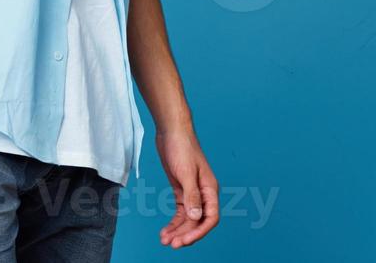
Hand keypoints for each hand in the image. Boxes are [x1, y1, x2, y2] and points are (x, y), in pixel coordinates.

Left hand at [156, 129, 219, 248]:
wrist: (171, 131)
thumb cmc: (182, 147)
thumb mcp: (186, 173)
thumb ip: (192, 196)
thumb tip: (197, 218)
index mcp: (210, 189)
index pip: (210, 217)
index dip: (199, 232)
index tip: (184, 241)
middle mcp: (203, 193)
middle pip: (198, 222)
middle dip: (186, 234)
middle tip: (171, 244)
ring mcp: (192, 192)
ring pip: (188, 219)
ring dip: (178, 231)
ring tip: (164, 241)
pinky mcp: (181, 190)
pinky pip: (180, 213)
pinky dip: (173, 223)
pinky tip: (165, 231)